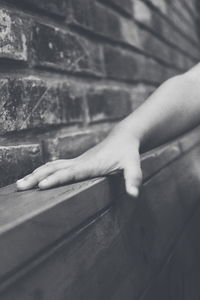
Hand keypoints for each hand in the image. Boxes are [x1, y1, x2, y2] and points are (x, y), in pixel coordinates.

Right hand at [16, 125, 141, 196]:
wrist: (122, 137)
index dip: (56, 179)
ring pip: (51, 166)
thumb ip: (133, 178)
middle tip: (20, 187)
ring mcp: (76, 161)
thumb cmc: (127, 152)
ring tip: (20, 184)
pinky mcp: (75, 162)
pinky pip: (55, 166)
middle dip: (37, 178)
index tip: (41, 186)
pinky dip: (42, 171)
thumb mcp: (134, 164)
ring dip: (35, 174)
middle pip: (54, 169)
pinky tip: (35, 176)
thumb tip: (133, 195)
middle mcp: (79, 162)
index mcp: (91, 165)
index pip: (71, 173)